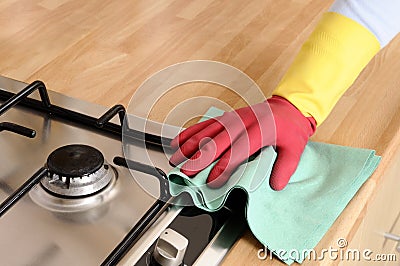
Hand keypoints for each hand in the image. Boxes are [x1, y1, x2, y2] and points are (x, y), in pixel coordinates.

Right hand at [169, 96, 315, 189]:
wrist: (288, 107)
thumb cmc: (290, 128)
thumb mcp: (296, 149)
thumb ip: (285, 167)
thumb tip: (276, 185)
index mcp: (261, 129)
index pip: (239, 149)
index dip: (225, 166)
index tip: (213, 180)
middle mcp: (243, 122)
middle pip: (217, 140)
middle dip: (200, 158)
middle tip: (187, 173)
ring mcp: (233, 118)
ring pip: (207, 131)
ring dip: (190, 145)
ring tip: (176, 159)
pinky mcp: (227, 117)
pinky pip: (206, 124)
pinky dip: (190, 132)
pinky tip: (178, 141)